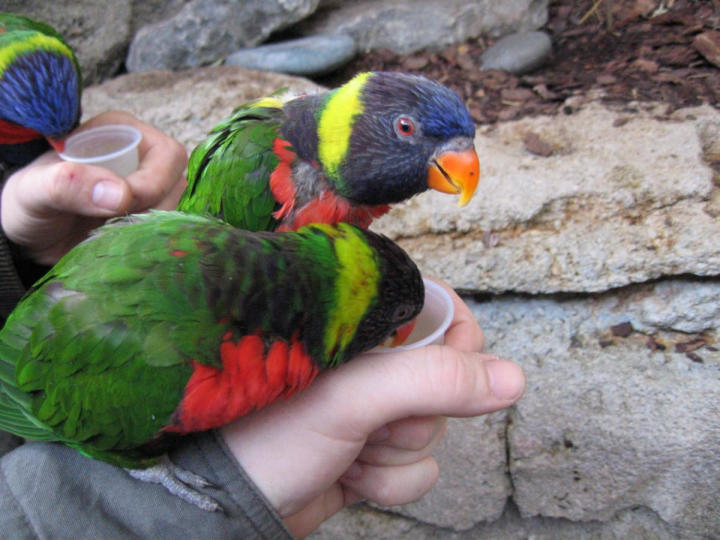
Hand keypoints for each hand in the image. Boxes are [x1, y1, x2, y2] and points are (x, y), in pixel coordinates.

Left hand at [1, 111, 186, 263]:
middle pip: (178, 185)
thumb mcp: (34, 190)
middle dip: (153, 210)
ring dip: (152, 229)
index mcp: (123, 134)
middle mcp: (144, 160)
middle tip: (116, 225)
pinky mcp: (152, 221)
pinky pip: (171, 232)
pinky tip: (126, 247)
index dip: (154, 182)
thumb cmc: (30, 204)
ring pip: (179, 211)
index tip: (125, 206)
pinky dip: (154, 243)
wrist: (29, 238)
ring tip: (114, 236)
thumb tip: (120, 194)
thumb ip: (67, 185)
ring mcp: (151, 193)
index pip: (168, 155)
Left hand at [221, 281, 524, 537]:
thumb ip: (433, 380)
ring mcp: (372, 412)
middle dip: (412, 416)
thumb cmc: (269, 433)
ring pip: (434, 431)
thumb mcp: (352, 396)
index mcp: (359, 327)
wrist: (229, 506)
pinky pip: (418, 470)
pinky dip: (388, 483)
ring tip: (345, 450)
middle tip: (367, 420)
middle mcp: (370, 365)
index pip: (438, 310)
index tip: (453, 366)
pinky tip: (347, 478)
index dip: (457, 341)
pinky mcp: (372, 454)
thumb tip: (513, 378)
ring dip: (394, 455)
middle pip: (445, 381)